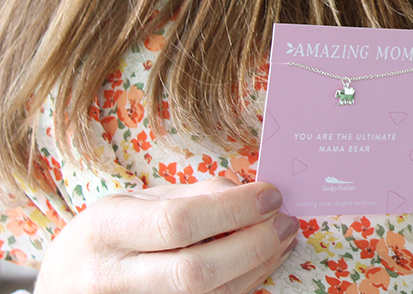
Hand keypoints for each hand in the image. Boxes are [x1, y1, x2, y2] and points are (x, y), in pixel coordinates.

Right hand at [34, 178, 297, 293]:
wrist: (63, 287)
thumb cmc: (109, 236)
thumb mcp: (135, 203)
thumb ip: (191, 196)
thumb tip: (248, 191)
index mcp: (106, 229)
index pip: (178, 223)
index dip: (234, 210)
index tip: (271, 195)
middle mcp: (111, 278)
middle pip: (196, 272)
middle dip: (254, 244)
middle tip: (287, 221)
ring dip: (257, 267)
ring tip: (282, 239)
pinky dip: (243, 285)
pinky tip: (260, 263)